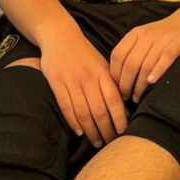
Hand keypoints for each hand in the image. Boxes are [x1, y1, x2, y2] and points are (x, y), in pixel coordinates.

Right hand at [39, 25, 127, 146]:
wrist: (60, 36)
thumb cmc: (85, 54)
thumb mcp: (102, 65)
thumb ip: (112, 85)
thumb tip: (123, 111)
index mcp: (102, 72)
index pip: (114, 100)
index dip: (119, 119)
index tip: (123, 132)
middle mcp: (88, 77)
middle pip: (99, 110)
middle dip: (106, 130)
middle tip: (109, 142)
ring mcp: (71, 80)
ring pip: (83, 112)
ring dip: (91, 131)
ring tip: (96, 141)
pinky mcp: (56, 82)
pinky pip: (66, 107)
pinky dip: (73, 122)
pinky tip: (79, 132)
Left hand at [110, 13, 179, 102]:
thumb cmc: (163, 36)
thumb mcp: (144, 38)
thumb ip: (131, 52)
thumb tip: (116, 79)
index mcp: (135, 34)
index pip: (118, 55)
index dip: (114, 74)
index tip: (116, 88)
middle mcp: (147, 35)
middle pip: (130, 63)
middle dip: (125, 84)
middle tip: (126, 97)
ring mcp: (162, 39)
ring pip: (146, 65)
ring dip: (140, 85)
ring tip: (137, 97)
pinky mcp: (177, 43)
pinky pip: (165, 59)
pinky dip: (158, 71)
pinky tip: (152, 82)